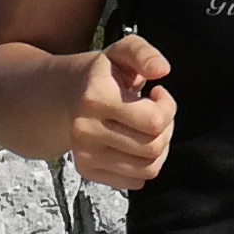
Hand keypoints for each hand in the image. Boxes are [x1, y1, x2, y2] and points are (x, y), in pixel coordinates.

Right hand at [64, 35, 175, 189]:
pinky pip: (135, 182)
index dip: (167, 107)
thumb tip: (161, 70)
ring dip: (158, 149)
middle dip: (165, 128)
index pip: (154, 121)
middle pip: (153, 147)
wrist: (66, 95)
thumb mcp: (124, 51)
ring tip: (147, 128)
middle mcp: (86, 130)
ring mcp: (85, 154)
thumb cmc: (104, 74)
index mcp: (95, 98)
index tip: (158, 94)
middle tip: (154, 112)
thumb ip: (144, 54)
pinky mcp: (87, 170)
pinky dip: (143, 166)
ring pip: (148, 168)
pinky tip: (135, 144)